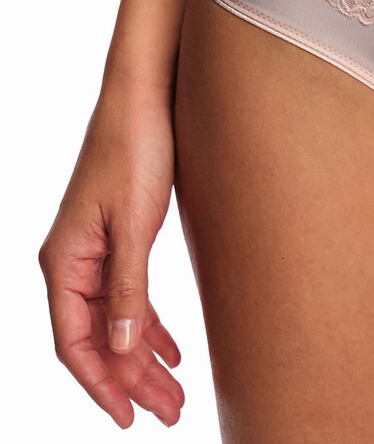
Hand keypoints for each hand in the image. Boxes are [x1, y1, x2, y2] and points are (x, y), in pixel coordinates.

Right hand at [40, 87, 183, 427]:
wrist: (145, 94)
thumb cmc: (134, 149)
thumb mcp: (134, 224)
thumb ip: (127, 289)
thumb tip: (121, 349)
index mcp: (64, 262)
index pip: (74, 343)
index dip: (101, 384)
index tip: (129, 417)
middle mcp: (73, 263)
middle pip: (99, 339)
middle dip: (132, 380)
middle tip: (170, 411)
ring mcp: (95, 251)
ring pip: (117, 322)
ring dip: (144, 359)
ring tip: (176, 394)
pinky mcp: (119, 237)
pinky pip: (129, 297)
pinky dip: (149, 326)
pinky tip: (171, 350)